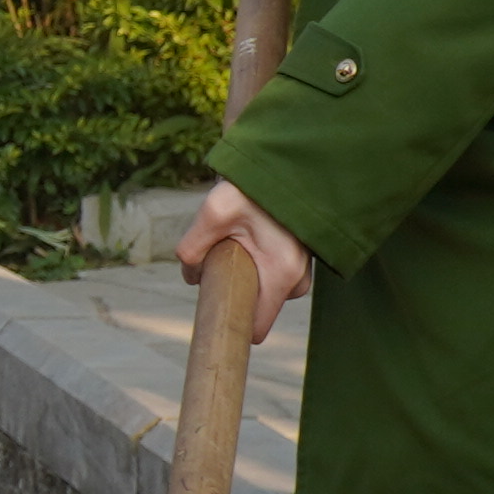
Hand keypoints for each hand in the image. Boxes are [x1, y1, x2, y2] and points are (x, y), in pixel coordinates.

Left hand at [174, 181, 308, 338]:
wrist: (281, 165)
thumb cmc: (250, 187)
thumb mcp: (214, 213)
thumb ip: (192, 249)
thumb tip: (191, 277)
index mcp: (282, 274)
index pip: (257, 328)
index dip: (231, 325)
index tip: (212, 316)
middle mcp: (298, 279)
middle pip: (256, 309)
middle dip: (235, 291)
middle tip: (224, 254)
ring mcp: (302, 272)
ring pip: (262, 291)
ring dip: (245, 274)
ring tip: (239, 238)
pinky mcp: (298, 262)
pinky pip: (270, 278)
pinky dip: (256, 265)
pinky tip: (249, 237)